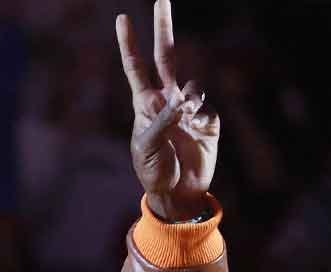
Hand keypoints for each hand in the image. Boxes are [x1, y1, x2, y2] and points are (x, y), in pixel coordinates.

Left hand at [116, 0, 219, 220]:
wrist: (178, 193)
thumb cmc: (154, 172)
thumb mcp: (148, 147)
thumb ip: (162, 121)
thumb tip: (181, 101)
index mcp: (144, 103)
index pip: (136, 67)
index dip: (129, 44)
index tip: (122, 19)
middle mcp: (166, 99)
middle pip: (166, 56)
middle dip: (163, 28)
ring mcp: (188, 108)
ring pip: (193, 84)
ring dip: (190, 96)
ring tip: (184, 117)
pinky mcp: (207, 119)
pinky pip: (207, 106)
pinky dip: (202, 115)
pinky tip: (197, 131)